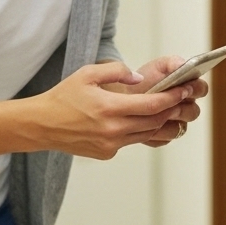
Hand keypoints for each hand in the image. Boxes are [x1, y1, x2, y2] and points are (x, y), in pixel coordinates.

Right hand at [35, 61, 197, 158]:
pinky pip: (131, 141)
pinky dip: (139, 130)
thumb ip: (116, 71)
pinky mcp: (107, 153)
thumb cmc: (63, 97)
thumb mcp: (87, 74)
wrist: (41, 126)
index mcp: (110, 108)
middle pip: (155, 121)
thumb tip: (138, 78)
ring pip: (147, 133)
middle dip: (172, 109)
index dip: (173, 98)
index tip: (184, 90)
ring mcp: (111, 144)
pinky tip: (139, 120)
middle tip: (182, 98)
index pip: (153, 105)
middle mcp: (113, 130)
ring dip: (159, 121)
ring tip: (168, 108)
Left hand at [128, 55, 208, 147]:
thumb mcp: (157, 67)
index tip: (186, 87)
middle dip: (181, 108)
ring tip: (153, 114)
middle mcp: (186, 107)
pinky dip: (156, 132)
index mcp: (189, 88)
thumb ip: (172, 63)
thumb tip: (183, 64)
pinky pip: (166, 138)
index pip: (202, 89)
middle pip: (194, 112)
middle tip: (168, 103)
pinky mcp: (164, 136)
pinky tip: (144, 124)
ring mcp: (177, 123)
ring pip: (181, 128)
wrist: (123, 96)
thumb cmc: (144, 81)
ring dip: (167, 120)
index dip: (196, 89)